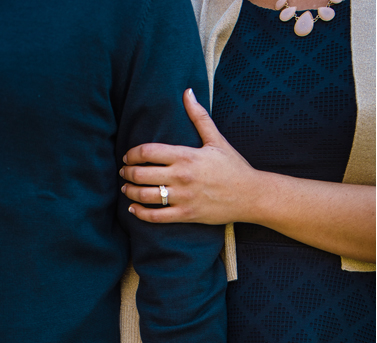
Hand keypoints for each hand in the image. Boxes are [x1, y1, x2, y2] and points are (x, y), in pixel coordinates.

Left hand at [121, 88, 259, 224]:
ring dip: (130, 192)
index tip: (128, 156)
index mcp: (186, 156)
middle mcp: (182, 177)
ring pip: (145, 195)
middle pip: (141, 173)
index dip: (132, 154)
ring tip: (127, 188)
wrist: (251, 196)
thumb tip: (188, 91)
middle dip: (127, 172)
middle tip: (124, 172)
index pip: (147, 152)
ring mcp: (184, 197)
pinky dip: (141, 214)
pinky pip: (157, 216)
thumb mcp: (217, 140)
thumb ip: (199, 116)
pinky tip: (134, 209)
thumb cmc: (234, 168)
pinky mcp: (187, 215)